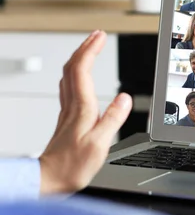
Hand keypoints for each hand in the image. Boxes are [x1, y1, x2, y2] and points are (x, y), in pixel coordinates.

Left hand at [39, 30, 131, 194]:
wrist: (50, 179)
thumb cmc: (73, 166)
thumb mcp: (100, 144)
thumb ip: (113, 119)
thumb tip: (125, 97)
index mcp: (81, 109)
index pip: (83, 70)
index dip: (91, 50)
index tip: (101, 36)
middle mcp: (71, 106)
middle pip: (73, 68)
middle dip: (85, 47)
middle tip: (97, 35)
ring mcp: (67, 112)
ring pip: (69, 76)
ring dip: (79, 58)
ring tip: (91, 49)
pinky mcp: (67, 119)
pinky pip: (69, 88)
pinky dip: (76, 75)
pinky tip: (81, 78)